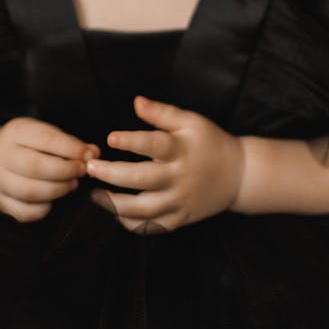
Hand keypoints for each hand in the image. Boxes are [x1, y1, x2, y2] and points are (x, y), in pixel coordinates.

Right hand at [0, 117, 97, 222]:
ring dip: (57, 190)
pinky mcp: (0, 202)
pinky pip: (24, 212)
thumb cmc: (29, 146)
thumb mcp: (46, 135)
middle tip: (82, 172)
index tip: (89, 155)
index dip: (71, 148)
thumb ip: (70, 143)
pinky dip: (43, 209)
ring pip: (29, 191)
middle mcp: (2, 155)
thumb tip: (94, 153)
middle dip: (65, 171)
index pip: (45, 139)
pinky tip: (54, 200)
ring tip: (72, 185)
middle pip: (35, 167)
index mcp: (16, 132)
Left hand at [86, 96, 244, 232]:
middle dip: (112, 175)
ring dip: (114, 204)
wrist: (239, 175)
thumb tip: (136, 101)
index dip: (132, 141)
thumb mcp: (191, 121)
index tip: (110, 138)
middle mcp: (179, 178)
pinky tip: (116, 212)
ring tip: (94, 195)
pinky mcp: (180, 218)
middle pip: (142, 180)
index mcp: (181, 150)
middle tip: (89, 168)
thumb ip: (162, 112)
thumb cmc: (210, 142)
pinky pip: (152, 227)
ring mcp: (180, 202)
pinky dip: (131, 224)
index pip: (154, 145)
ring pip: (143, 210)